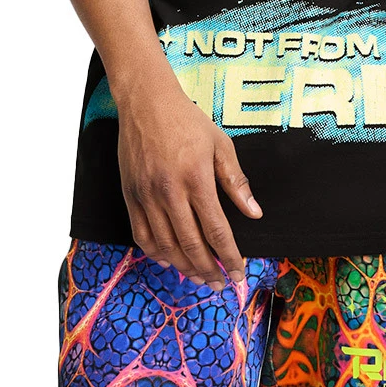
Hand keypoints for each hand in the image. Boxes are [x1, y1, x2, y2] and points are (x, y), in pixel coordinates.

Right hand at [116, 84, 261, 291]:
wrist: (146, 102)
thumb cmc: (187, 120)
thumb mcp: (220, 144)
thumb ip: (236, 182)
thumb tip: (254, 213)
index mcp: (196, 179)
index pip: (216, 230)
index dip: (229, 257)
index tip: (239, 273)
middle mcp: (169, 192)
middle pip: (191, 245)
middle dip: (209, 270)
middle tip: (220, 284)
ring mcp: (146, 196)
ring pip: (166, 246)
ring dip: (184, 267)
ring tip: (200, 277)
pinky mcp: (130, 196)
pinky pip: (142, 235)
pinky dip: (156, 254)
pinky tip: (170, 260)